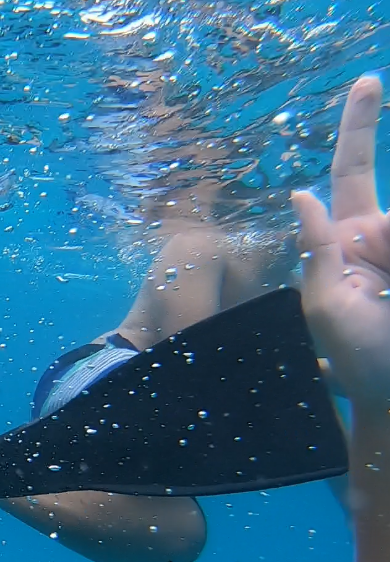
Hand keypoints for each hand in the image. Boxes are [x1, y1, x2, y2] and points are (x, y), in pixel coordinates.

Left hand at [292, 74, 389, 415]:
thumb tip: (300, 195)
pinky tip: (389, 298)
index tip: (368, 82)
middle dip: (384, 245)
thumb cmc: (357, 359)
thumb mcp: (325, 307)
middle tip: (385, 294)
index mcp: (347, 241)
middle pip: (388, 214)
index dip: (358, 127)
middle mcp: (383, 236)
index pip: (351, 172)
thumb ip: (318, 251)